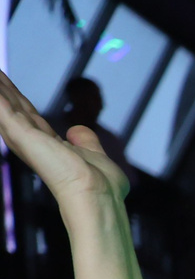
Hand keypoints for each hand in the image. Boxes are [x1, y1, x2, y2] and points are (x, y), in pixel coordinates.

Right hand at [0, 67, 125, 203]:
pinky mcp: (21, 134)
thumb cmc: (101, 186)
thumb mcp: (94, 155)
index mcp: (47, 145)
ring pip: (4, 104)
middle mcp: (32, 141)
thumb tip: (76, 130)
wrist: (97, 196)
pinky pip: (1, 106)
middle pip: (12, 106)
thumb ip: (85, 141)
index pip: (27, 115)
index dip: (17, 98)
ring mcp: (25, 138)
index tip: (5, 82)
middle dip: (2, 87)